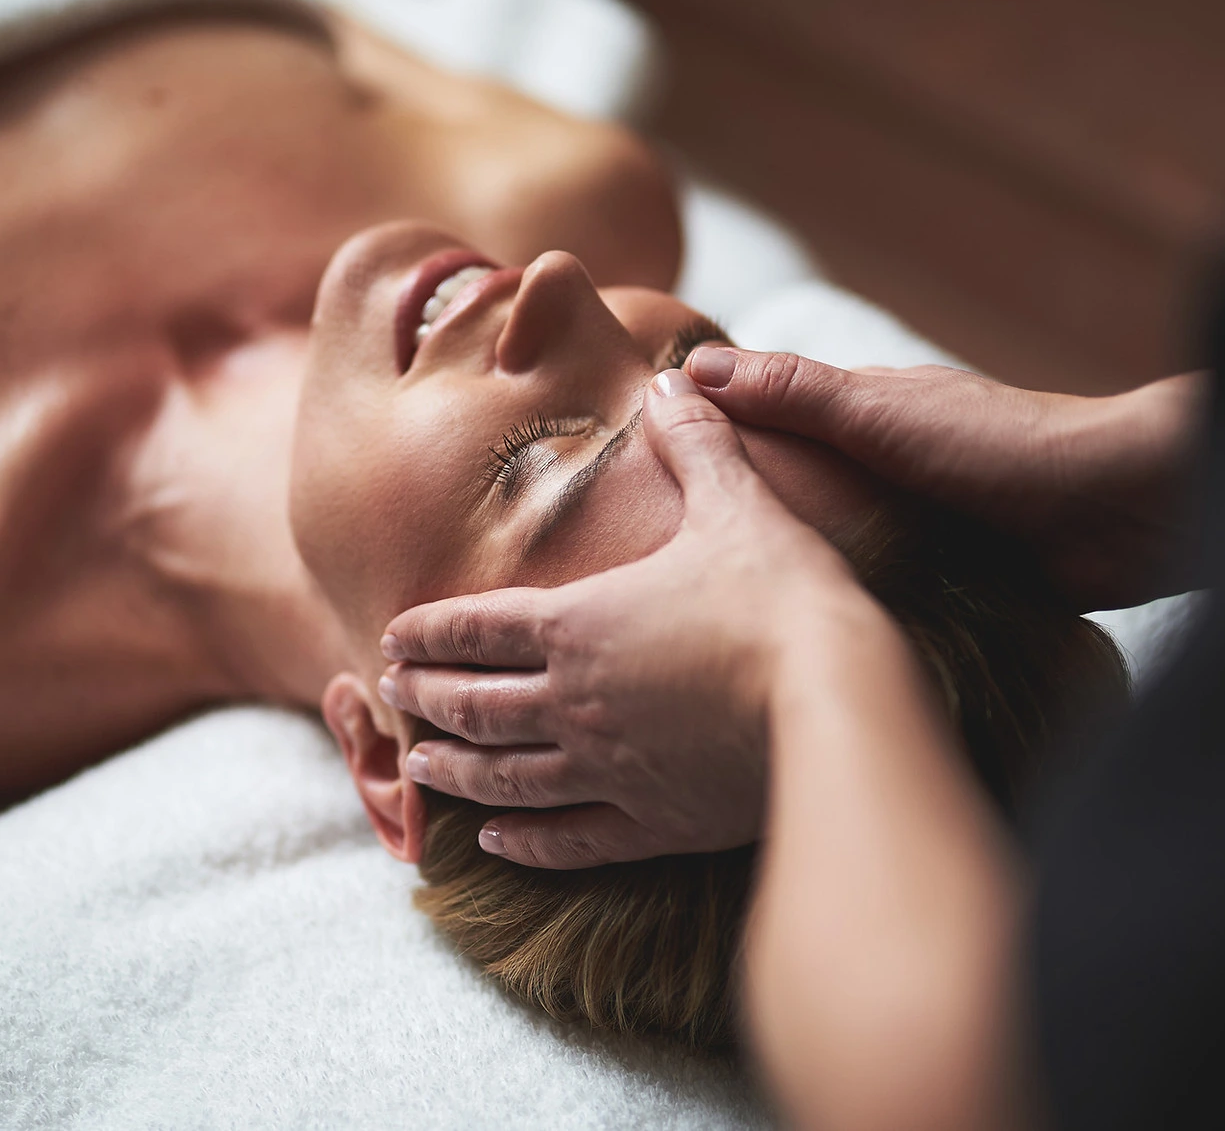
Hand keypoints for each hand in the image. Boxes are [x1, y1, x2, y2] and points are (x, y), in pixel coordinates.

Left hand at [378, 368, 877, 868]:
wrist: (834, 698)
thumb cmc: (781, 595)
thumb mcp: (737, 502)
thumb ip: (696, 443)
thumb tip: (673, 380)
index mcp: (578, 624)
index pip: (475, 627)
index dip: (428, 632)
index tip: (390, 637)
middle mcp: (572, 702)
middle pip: (473, 704)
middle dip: (424, 697)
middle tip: (390, 695)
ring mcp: (605, 771)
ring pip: (502, 778)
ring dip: (452, 772)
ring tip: (419, 769)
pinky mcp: (650, 825)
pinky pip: (566, 841)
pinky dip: (523, 844)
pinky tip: (498, 843)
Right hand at [681, 347, 1205, 611]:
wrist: (1121, 512)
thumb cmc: (1003, 447)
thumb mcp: (881, 413)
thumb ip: (794, 394)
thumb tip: (691, 367)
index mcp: (866, 416)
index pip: (768, 417)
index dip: (707, 435)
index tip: (634, 475)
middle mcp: (885, 469)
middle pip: (794, 488)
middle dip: (740, 518)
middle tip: (665, 572)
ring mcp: (916, 527)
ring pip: (833, 546)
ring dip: (791, 570)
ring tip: (718, 619)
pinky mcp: (948, 583)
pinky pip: (877, 593)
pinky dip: (843, 607)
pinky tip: (801, 642)